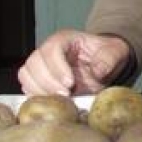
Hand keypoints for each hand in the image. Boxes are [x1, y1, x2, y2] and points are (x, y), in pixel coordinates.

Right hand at [17, 29, 131, 95]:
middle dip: (48, 82)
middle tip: (66, 95)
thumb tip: (98, 70)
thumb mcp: (115, 52)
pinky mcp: (38, 79)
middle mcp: (48, 50)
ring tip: (60, 100)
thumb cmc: (106, 55)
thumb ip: (109, 58)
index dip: (57, 67)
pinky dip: (37, 96)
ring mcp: (40, 65)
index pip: (51, 49)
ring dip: (40, 91)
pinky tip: (53, 102)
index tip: (70, 83)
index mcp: (64, 39)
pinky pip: (27, 87)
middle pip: (34, 63)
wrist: (104, 64)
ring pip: (26, 75)